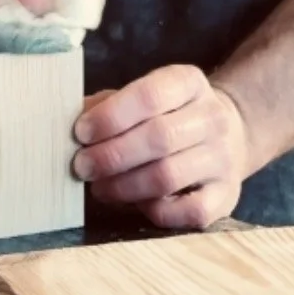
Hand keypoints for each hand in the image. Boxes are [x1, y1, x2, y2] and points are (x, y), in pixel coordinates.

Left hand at [73, 65, 250, 229]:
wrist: (226, 136)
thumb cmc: (167, 116)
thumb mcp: (140, 97)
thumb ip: (106, 106)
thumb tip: (66, 123)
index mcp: (189, 82)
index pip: (150, 96)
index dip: (110, 116)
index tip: (80, 133)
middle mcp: (213, 118)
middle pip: (158, 138)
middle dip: (111, 156)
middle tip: (81, 166)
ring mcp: (223, 159)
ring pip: (168, 176)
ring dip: (124, 186)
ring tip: (100, 187)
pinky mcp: (227, 196)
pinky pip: (187, 211)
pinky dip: (154, 211)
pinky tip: (136, 203)